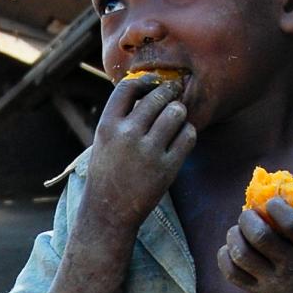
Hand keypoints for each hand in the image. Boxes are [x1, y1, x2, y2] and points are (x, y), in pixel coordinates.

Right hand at [82, 77, 196, 230]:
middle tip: (173, 96)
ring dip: (179, 112)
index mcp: (107, 125)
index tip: (153, 86)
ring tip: (176, 119)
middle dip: (169, 93)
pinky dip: (188, 132)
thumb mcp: (104, 140)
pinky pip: (188, 135)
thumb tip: (150, 88)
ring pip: (176, 112)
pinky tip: (181, 136)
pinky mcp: (167, 167)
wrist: (108, 211)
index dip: (145, 82)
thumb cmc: (108, 171)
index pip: (128, 87)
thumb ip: (122, 116)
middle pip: (157, 96)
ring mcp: (148, 151)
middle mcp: (127, 135)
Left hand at [217, 192, 292, 292]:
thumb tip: (285, 177)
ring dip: (234, 235)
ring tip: (239, 229)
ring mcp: (274, 282)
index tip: (271, 203)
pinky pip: (232, 274)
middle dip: (248, 218)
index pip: (291, 223)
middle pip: (260, 237)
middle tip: (249, 214)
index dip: (275, 205)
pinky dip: (224, 256)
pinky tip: (233, 247)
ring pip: (241, 255)